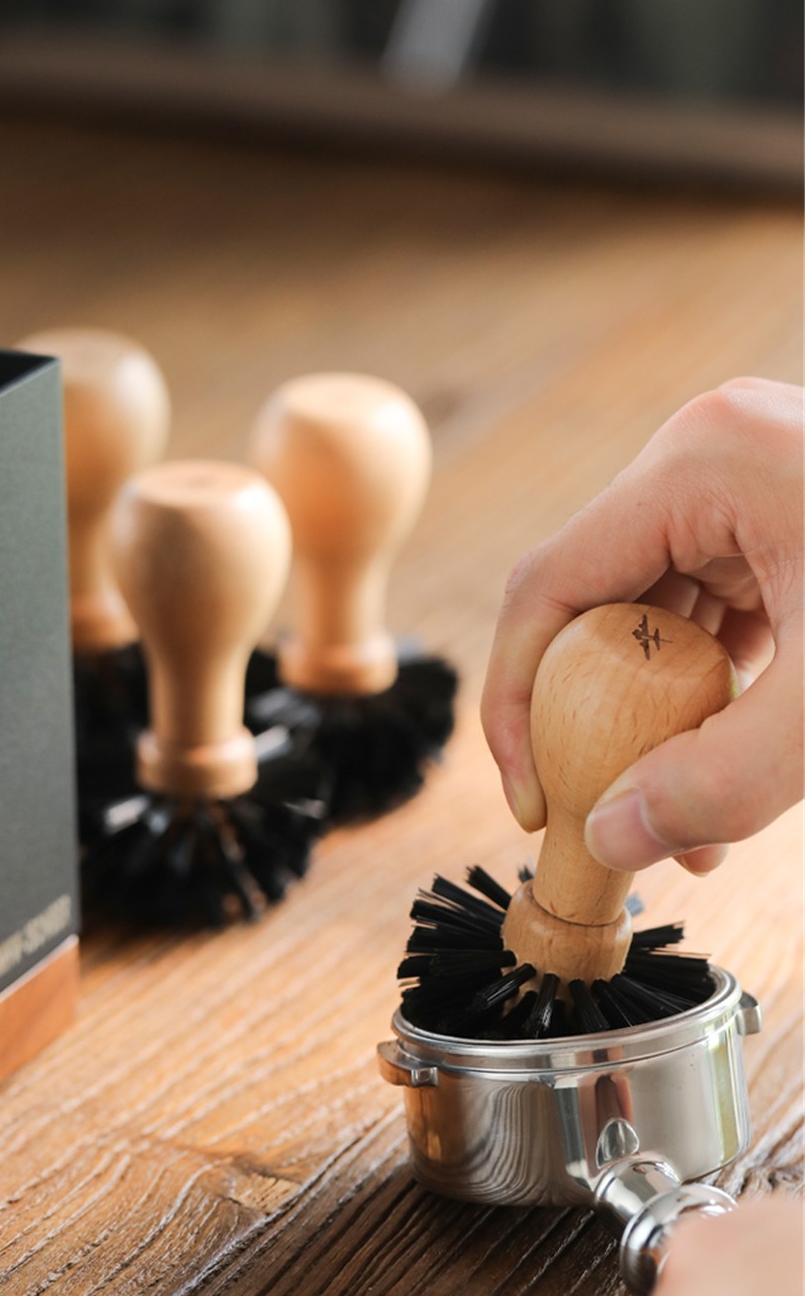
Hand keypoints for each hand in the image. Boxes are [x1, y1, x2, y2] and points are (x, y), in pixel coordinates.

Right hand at [481, 378, 802, 872]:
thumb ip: (720, 783)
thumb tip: (617, 841)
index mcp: (701, 463)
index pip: (548, 587)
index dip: (516, 703)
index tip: (537, 800)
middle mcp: (708, 455)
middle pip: (595, 600)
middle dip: (592, 718)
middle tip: (603, 810)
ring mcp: (747, 478)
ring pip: (651, 609)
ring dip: (651, 711)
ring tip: (676, 805)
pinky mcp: (782, 513)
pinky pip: (709, 606)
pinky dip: (707, 685)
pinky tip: (726, 752)